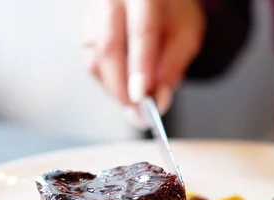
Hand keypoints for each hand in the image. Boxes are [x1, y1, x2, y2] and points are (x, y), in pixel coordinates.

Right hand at [82, 0, 205, 124]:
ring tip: (136, 107)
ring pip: (96, 59)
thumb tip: (159, 101)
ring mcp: (95, 13)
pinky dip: (108, 83)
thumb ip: (172, 68)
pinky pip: (91, 62)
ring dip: (115, 89)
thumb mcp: (186, 37)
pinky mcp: (87, 29)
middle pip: (110, 47)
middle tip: (138, 115)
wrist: (157, 0)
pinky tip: (124, 89)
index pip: (141, 33)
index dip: (140, 68)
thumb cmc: (173, 14)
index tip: (142, 98)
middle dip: (122, 88)